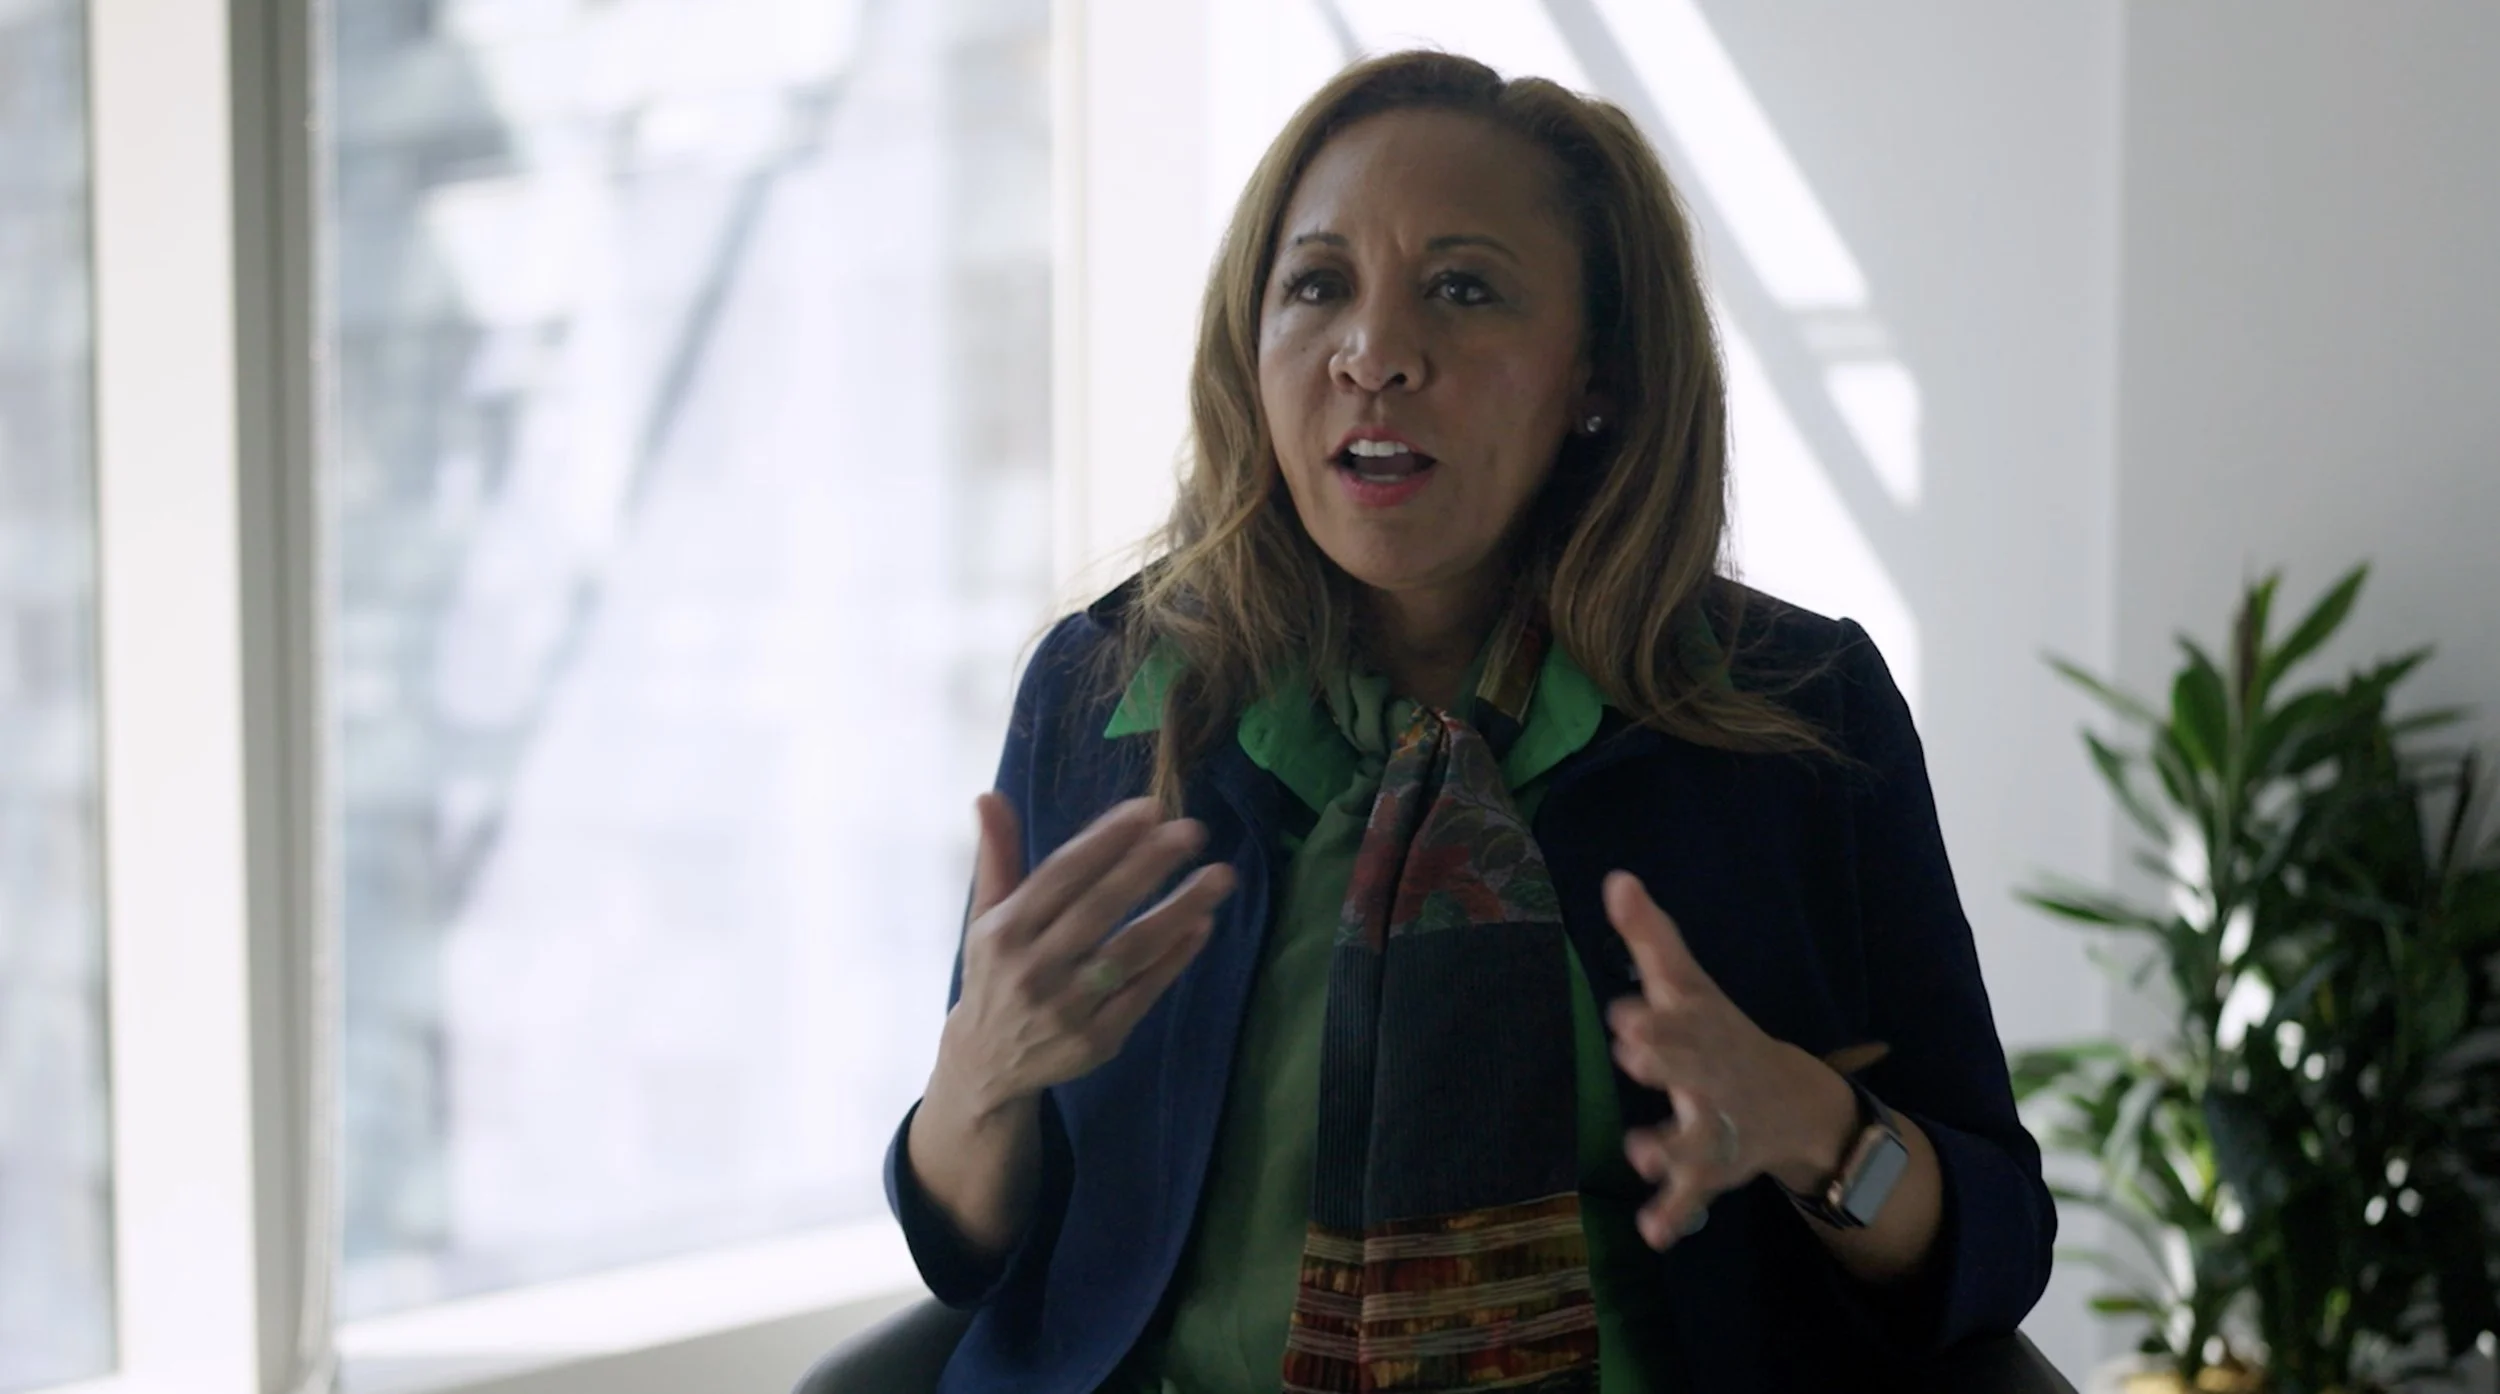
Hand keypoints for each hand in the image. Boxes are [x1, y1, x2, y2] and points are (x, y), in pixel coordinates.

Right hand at [932, 794, 1238, 1119]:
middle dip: (1147, 866)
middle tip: (1193, 831)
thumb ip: (997, 858)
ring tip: (1219, 876)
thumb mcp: (984, 918)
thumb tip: (989, 795)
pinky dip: (1173, 960)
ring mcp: (1066, 1008)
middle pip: (1099, 910)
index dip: (1105, 840)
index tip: (1149, 808)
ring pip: (1129, 952)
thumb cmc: (995, 975)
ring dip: (1178, 911)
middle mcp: (1032, 968)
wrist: (986, 1065)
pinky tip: (1202, 926)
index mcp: (1004, 931)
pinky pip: (1142, 993)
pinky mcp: (1097, 1040)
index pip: (1061, 876)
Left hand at [1601, 871, 1855, 1249]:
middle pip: (1691, 1068)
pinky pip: (1694, 1195)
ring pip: (1696, 1137)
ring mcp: (1717, 1125)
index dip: (1656, 1015)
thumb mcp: (1690, 986)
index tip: (1624, 1011)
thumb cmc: (1720, 1034)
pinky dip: (1676, 1214)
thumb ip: (1651, 937)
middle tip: (1631, 1049)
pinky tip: (1654, 1232)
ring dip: (1670, 1145)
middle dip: (1665, 1060)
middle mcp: (1712, 1075)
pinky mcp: (1714, 1169)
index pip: (1681, 1016)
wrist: (1797, 1101)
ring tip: (1639, 1153)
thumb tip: (1617, 878)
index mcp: (1702, 1028)